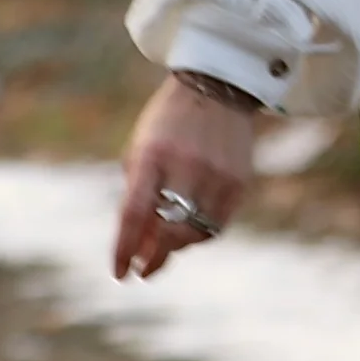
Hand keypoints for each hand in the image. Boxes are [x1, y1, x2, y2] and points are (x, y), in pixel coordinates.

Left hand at [112, 76, 255, 280]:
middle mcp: (187, 164)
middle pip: (169, 230)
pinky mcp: (239, 180)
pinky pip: (218, 225)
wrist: (217, 87)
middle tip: (144, 269)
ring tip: (168, 244)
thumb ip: (137, 196)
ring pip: (195, 233)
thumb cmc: (168, 125)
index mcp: (153, 154)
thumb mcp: (142, 150)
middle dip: (154, 257)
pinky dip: (201, 233)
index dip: (125, 249)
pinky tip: (191, 227)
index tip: (120, 273)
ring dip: (177, 246)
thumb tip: (141, 247)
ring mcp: (217, 173)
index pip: (135, 213)